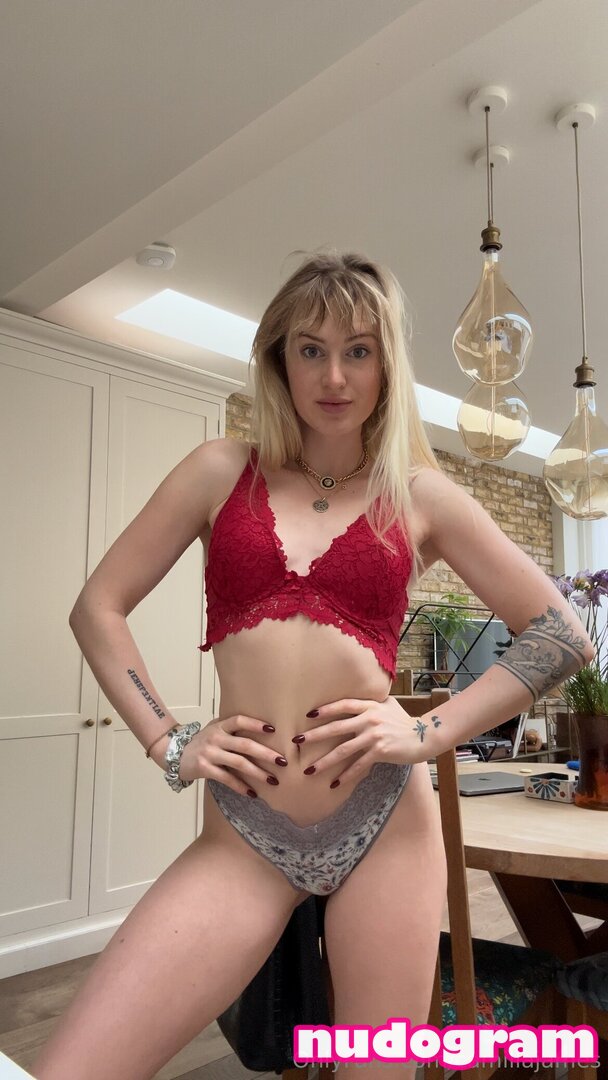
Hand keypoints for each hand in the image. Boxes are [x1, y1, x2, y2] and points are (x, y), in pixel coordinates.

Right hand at [178, 715, 287, 795]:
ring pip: (239, 763)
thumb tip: (261, 733)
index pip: (239, 721)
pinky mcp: (205, 768)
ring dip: (258, 773)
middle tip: (283, 761)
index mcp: (219, 726)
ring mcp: (210, 753)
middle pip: (245, 745)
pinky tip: (252, 793)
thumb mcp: (213, 730)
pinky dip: (240, 786)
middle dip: (266, 753)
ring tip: (273, 780)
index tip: (272, 730)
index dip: (255, 724)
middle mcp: (215, 738)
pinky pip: (227, 778)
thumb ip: (230, 730)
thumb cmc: (201, 742)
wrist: (174, 753)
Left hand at [294, 696, 431, 786]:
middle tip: (297, 742)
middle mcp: (369, 719)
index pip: (343, 705)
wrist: (424, 735)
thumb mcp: (388, 705)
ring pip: (343, 750)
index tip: (309, 716)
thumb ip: (371, 703)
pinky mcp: (380, 751)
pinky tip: (335, 783)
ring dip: (325, 761)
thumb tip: (356, 701)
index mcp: (370, 706)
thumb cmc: (404, 720)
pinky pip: (358, 765)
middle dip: (314, 736)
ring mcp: (374, 736)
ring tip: (310, 770)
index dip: (326, 710)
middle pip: (336, 727)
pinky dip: (346, 775)